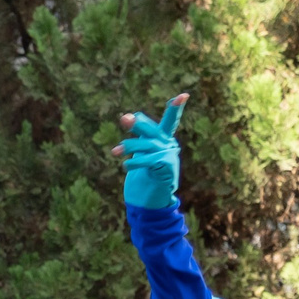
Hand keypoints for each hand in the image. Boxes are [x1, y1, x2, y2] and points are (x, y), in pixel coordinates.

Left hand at [113, 95, 186, 209]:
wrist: (149, 203)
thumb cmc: (143, 178)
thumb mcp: (140, 154)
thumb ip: (137, 136)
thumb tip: (128, 115)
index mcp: (163, 140)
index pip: (170, 121)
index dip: (175, 109)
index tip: (184, 95)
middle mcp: (168, 146)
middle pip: (154, 131)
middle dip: (139, 124)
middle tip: (125, 118)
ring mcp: (169, 157)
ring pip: (148, 146)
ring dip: (130, 147)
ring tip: (114, 152)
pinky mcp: (166, 170)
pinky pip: (150, 162)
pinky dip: (137, 162)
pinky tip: (126, 166)